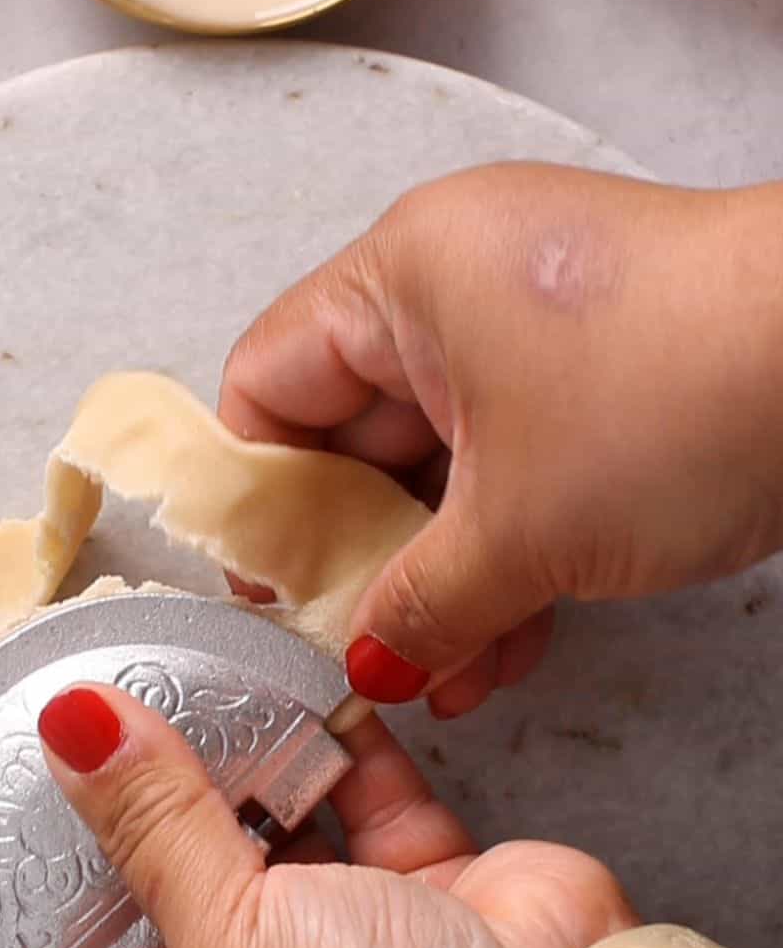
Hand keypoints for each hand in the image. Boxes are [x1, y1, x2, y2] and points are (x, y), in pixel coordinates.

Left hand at [38, 683, 636, 947]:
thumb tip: (71, 729)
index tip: (16, 804)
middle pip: (175, 897)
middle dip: (146, 810)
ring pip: (270, 838)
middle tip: (97, 715)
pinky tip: (292, 685)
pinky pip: (361, 803)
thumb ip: (151, 825)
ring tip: (185, 681)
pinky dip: (334, 748)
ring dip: (239, 766)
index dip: (48, 901)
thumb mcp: (223, 943)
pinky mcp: (425, 897)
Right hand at [220, 167, 782, 716]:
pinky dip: (506, 549)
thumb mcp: (522, 529)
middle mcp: (456, 284)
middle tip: (356, 647)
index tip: (274, 591)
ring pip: (443, 465)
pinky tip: (505, 645)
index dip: (259, 496)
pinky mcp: (601, 373)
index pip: (269, 382)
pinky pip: (515, 466)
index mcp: (402, 276)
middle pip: (354, 432)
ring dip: (439, 575)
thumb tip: (369, 659)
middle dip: (362, 558)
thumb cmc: (688, 390)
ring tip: (439, 672)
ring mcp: (535, 327)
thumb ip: (421, 605)